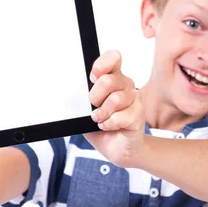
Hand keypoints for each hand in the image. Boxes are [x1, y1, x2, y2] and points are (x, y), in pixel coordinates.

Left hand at [84, 50, 144, 167]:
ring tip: (100, 120)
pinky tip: (108, 126)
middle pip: (108, 81)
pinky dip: (108, 125)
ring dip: (101, 114)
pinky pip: (119, 116)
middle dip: (95, 98)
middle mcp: (126, 85)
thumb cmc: (101, 126)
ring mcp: (135, 99)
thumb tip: (69, 90)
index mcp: (113, 77)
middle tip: (94, 108)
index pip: (113, 58)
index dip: (102, 65)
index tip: (92, 77)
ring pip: (114, 99)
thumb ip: (81, 97)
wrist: (116, 148)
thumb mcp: (85, 109)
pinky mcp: (138, 114)